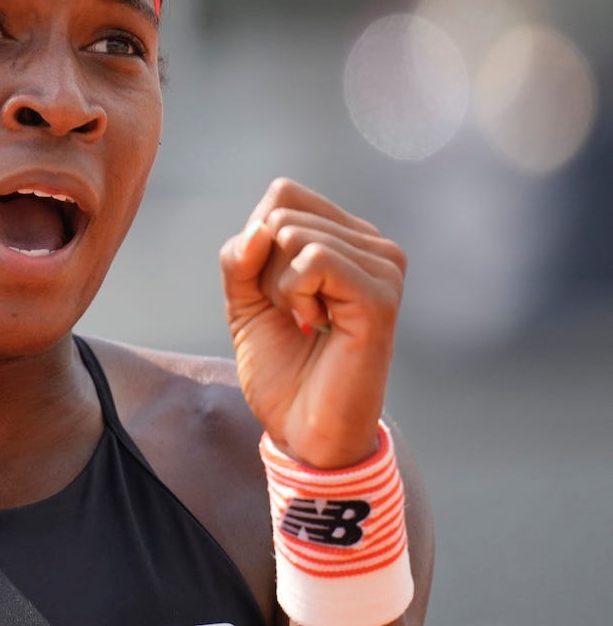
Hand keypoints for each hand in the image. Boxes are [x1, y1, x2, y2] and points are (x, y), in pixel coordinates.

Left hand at [218, 178, 405, 468]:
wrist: (302, 429)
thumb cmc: (282, 368)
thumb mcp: (244, 301)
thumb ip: (241, 256)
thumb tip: (260, 227)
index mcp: (347, 239)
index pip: (284, 196)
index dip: (256, 243)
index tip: (272, 293)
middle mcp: (374, 246)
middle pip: (282, 213)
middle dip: (263, 270)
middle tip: (291, 315)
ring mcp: (384, 267)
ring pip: (293, 233)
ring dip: (277, 288)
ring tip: (306, 324)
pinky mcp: (381, 295)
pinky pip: (314, 259)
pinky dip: (293, 294)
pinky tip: (315, 326)